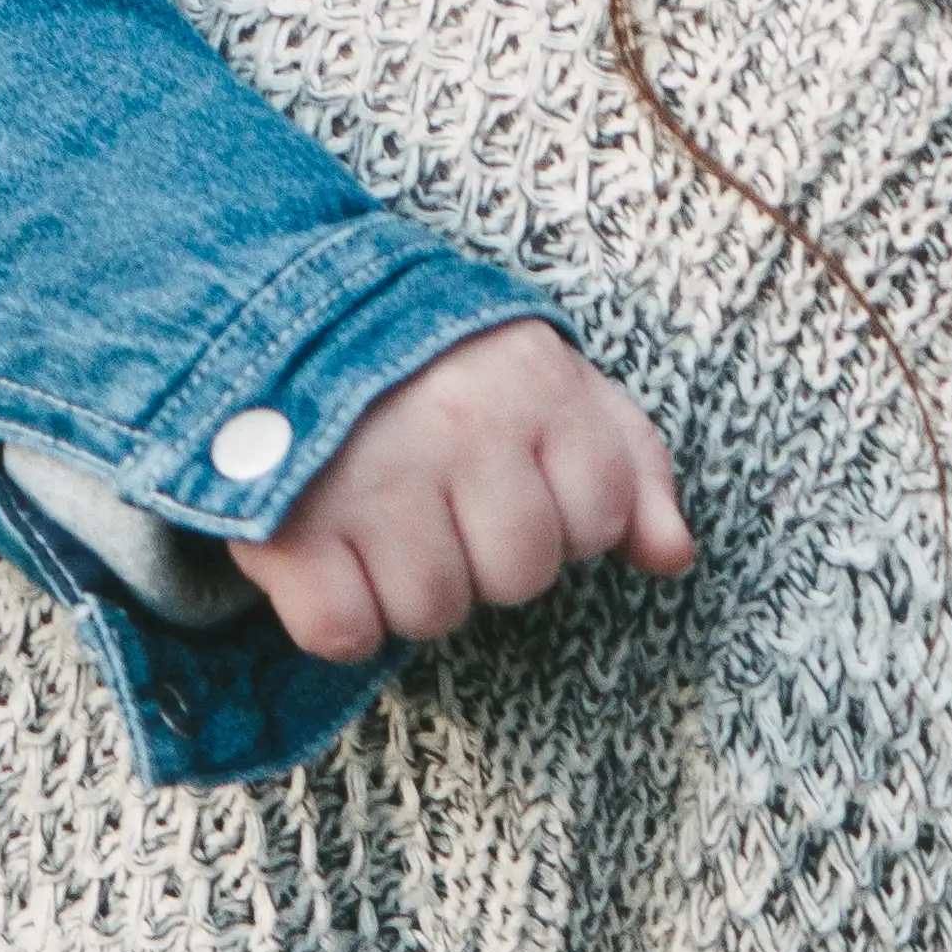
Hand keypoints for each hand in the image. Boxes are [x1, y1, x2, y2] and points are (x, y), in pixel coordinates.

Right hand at [225, 320, 697, 667]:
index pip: (599, 519)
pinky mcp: (289, 526)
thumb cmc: (438, 369)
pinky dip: (336, 616)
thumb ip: (627, 460)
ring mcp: (372, 477)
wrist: (277, 318)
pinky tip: (330, 553)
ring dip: (405, 587)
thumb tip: (674, 556)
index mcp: (533, 382)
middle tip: (435, 500)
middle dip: (482, 556)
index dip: (561, 517)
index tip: (510, 478)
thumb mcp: (547, 382)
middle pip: (518, 578)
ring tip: (379, 519)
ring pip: (432, 614)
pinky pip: (344, 633)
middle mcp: (460, 426)